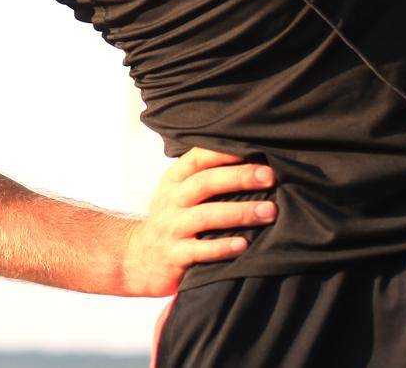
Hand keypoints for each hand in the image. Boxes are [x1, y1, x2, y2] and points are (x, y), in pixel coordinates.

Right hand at [120, 146, 277, 297]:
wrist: (136, 258)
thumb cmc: (170, 221)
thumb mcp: (177, 193)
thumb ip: (203, 178)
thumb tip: (252, 164)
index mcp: (174, 180)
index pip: (197, 158)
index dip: (224, 152)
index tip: (254, 148)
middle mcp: (171, 200)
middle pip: (205, 182)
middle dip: (239, 177)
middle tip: (269, 176)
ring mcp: (171, 228)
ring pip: (206, 215)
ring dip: (240, 212)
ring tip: (269, 211)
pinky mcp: (174, 256)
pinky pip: (199, 250)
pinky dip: (222, 247)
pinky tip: (243, 244)